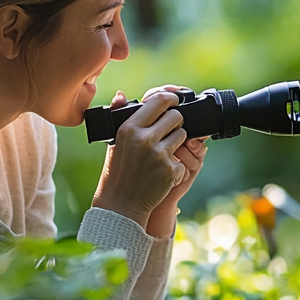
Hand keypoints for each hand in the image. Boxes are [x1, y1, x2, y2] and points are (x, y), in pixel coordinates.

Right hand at [92, 89, 188, 230]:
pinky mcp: (169, 169)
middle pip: (176, 116)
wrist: (121, 204)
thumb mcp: (115, 142)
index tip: (175, 101)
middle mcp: (143, 138)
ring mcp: (158, 154)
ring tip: (163, 154)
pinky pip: (184, 160)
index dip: (171, 98)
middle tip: (168, 132)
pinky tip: (162, 174)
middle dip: (176, 123)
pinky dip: (177, 167)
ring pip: (183, 135)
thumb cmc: (118, 171)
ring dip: (178, 143)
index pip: (159, 101)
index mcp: (129, 128)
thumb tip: (120, 95)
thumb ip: (120, 117)